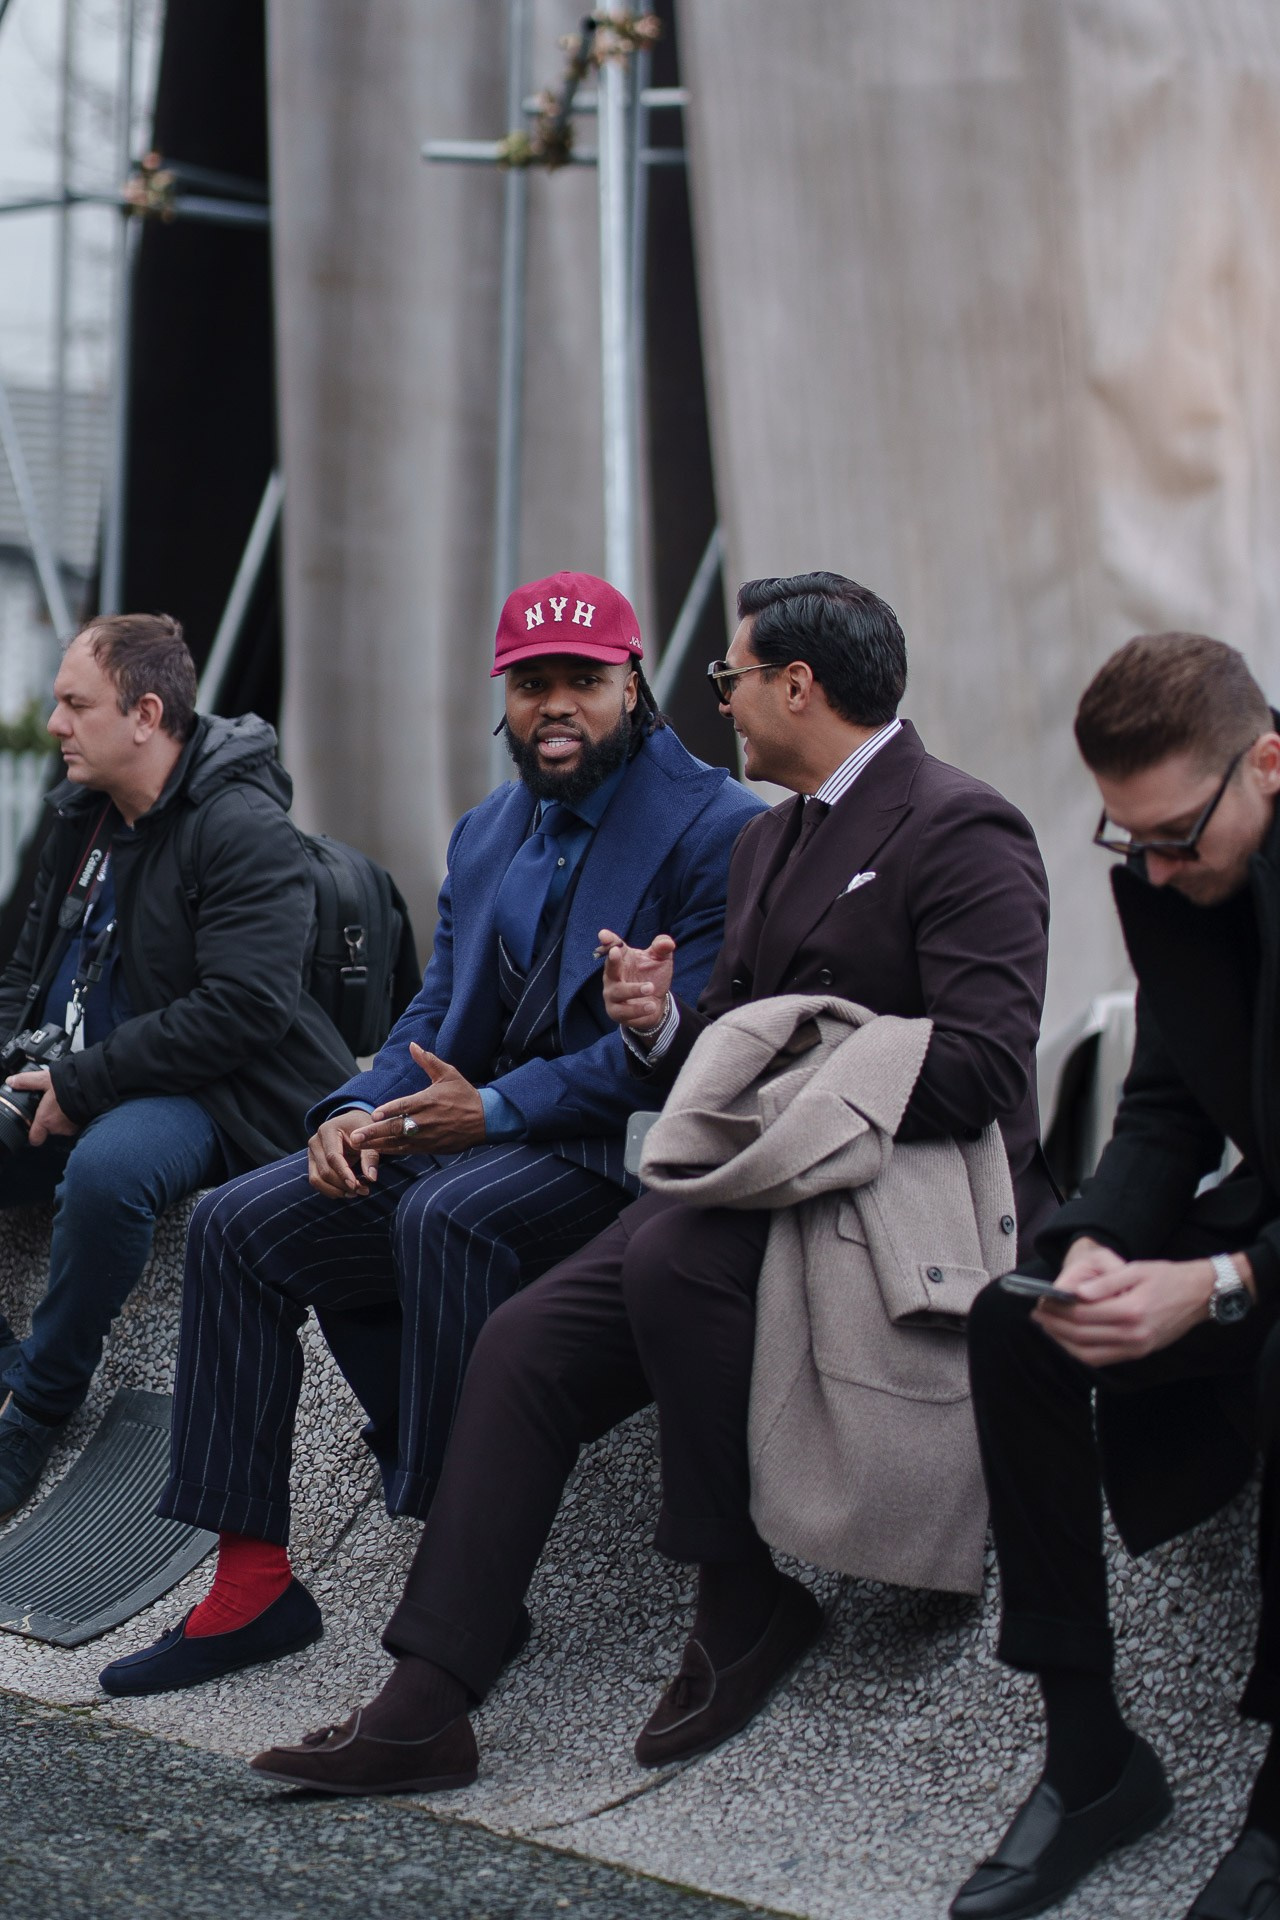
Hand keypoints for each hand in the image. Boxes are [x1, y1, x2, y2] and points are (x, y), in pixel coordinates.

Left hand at [6, 1068, 78, 1147]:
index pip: (35, 1139)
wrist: (92, 1085)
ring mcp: (71, 1127)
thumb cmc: (68, 1084)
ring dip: (62, 1118)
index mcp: (45, 1119)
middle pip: (49, 1130)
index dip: (33, 1134)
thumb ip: (27, 1081)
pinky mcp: (83, 1124)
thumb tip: (13, 1081)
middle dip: (50, 1119)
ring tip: (65, 1103)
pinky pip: (74, 1124)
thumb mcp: (44, 1079)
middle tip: (53, 1106)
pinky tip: (75, 1105)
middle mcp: (58, 1127)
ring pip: (62, 1126)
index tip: (34, 1127)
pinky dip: (74, 1116)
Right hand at [307, 1107, 380, 1197]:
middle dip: (343, 1185)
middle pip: (324, 1171)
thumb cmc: (362, 1127)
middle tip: (364, 1191)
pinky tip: (347, 1191)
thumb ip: (370, 1156)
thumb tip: (371, 1178)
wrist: (352, 1123)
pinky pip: (317, 1181)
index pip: (332, 1156)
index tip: (357, 1186)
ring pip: (316, 1179)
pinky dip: (331, 1190)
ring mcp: (311, 1153)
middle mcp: (315, 1141)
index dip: (344, 1173)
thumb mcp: (370, 1136)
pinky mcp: (313, 1163)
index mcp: (327, 1130)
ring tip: (355, 1193)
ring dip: (335, 1191)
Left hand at [350, 1043, 485, 1154]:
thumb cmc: (465, 1095)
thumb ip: (428, 1061)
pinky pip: (408, 1150)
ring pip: (399, 1142)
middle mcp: (426, 1120)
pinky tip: (378, 1152)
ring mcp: (428, 1136)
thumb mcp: (448, 1074)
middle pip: (396, 1127)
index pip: (404, 1106)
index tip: (373, 1115)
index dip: (388, 1111)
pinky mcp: (432, 1147)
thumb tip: (412, 1045)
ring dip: (377, 1144)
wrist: (486, 1119)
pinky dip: (392, 1151)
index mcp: (428, 1100)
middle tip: (355, 1137)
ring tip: (359, 1146)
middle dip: (373, 1133)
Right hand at [599, 927, 675, 1033]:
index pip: (613, 947)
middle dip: (612, 961)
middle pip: (609, 968)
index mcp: (622, 959)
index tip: (603, 935)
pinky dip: (638, 1009)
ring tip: (651, 988)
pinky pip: (624, 1012)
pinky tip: (651, 1006)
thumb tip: (667, 943)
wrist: (655, 1005)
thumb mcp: (661, 960)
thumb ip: (663, 948)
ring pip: (617, 992)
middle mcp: (612, 976)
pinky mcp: (616, 1012)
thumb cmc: (652, 976)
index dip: (608, 941)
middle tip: (616, 952)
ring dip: (633, 989)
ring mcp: (612, 994)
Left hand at [1035, 1245, 1227, 1366]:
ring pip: (1088, 1352)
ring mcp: (1137, 1347)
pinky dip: (1081, 1352)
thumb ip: (1105, 1283)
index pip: (1083, 1313)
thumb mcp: (1136, 1270)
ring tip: (1047, 1327)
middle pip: (1081, 1334)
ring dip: (1063, 1341)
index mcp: (1131, 1310)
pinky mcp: (1139, 1352)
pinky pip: (1102, 1359)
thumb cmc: (1167, 1277)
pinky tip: (1068, 1341)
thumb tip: (1076, 1293)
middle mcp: (1133, 1334)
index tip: (1041, 1300)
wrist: (1200, 1295)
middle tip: (1037, 1314)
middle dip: (1054, 1325)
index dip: (1058, 1308)